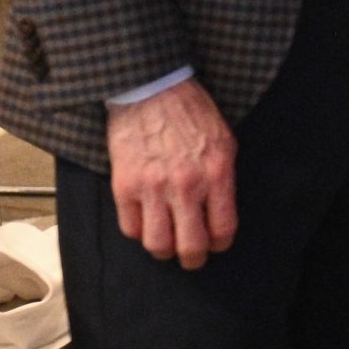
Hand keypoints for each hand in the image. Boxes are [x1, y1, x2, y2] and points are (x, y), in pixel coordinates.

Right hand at [105, 78, 237, 268]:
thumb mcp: (224, 141)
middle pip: (190, 246)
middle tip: (193, 257)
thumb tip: (221, 212)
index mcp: (217, 172)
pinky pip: (130, 228)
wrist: (152, 90)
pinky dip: (139, 231)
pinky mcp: (124, 186)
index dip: (220, 243)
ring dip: (164, 249)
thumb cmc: (192, 113)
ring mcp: (153, 187)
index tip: (217, 243)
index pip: (223, 228)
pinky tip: (146, 221)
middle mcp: (186, 185)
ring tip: (167, 243)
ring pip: (157, 244)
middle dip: (193, 258)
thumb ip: (223, 179)